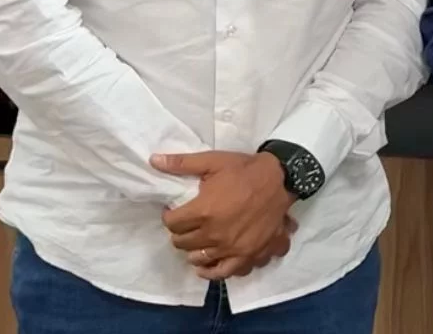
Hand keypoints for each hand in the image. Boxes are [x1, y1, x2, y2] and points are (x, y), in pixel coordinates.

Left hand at [152, 150, 297, 280]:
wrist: (280, 179)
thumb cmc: (244, 170)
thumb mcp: (213, 161)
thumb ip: (182, 163)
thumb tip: (153, 160)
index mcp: (203, 211)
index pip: (172, 223)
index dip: (170, 216)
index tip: (174, 211)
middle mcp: (213, 234)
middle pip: (182, 243)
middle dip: (180, 232)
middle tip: (187, 223)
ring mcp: (230, 248)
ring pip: (199, 258)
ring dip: (193, 249)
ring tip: (198, 239)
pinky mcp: (246, 256)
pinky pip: (223, 272)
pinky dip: (212, 271)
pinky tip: (207, 264)